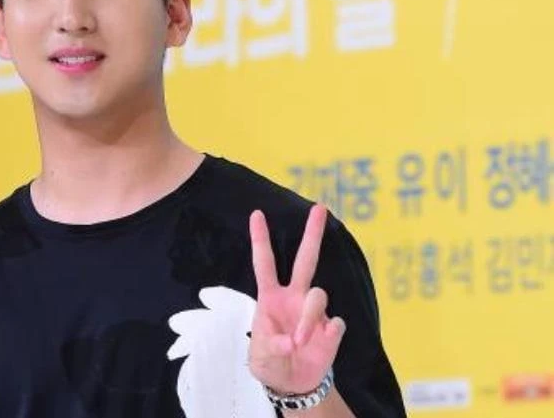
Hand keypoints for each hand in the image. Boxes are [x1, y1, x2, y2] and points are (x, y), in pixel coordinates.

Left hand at [247, 204, 345, 394]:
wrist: (293, 384)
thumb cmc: (270, 362)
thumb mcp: (260, 357)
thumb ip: (271, 346)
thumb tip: (292, 341)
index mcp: (271, 297)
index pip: (265, 263)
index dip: (260, 239)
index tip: (257, 213)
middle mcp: (294, 297)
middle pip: (307, 260)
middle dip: (312, 234)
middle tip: (320, 208)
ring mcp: (314, 311)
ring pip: (319, 295)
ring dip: (309, 318)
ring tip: (300, 342)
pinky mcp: (331, 328)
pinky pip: (336, 322)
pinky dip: (327, 333)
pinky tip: (320, 343)